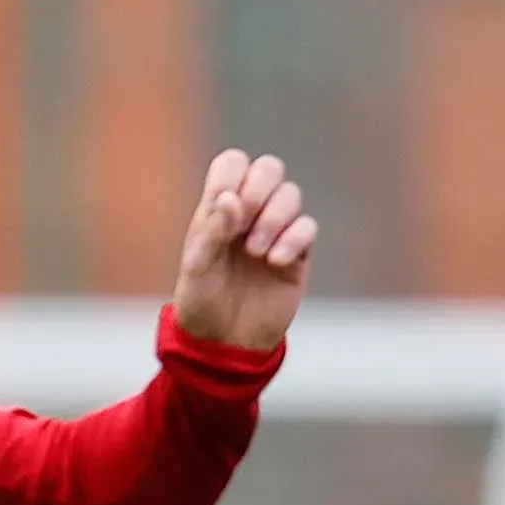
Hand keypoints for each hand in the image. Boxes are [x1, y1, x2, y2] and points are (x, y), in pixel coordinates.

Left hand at [171, 149, 315, 351]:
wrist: (224, 342)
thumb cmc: (201, 301)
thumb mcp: (196, 266)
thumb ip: (212, 229)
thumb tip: (232, 197)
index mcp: (219, 208)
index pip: (233, 163)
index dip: (233, 176)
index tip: (224, 209)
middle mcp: (249, 213)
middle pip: (270, 168)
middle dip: (259, 189)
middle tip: (242, 225)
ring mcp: (276, 231)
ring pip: (291, 194)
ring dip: (274, 217)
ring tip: (255, 252)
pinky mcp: (297, 254)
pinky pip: (308, 226)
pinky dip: (292, 239)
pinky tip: (274, 262)